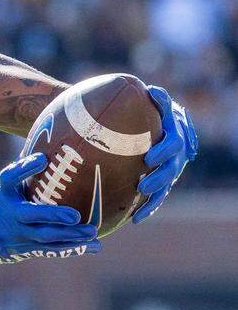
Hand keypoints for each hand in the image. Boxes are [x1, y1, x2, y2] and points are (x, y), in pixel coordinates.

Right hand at [0, 154, 100, 266]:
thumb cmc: (1, 202)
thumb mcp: (6, 186)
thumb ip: (25, 170)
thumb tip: (51, 140)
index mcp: (3, 193)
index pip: (9, 177)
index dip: (24, 168)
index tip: (42, 159)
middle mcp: (9, 213)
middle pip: (30, 215)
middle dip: (53, 215)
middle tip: (75, 215)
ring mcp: (18, 233)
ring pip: (45, 236)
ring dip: (70, 235)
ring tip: (92, 231)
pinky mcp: (28, 248)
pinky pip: (52, 250)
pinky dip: (75, 249)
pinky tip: (96, 246)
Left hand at [134, 86, 196, 223]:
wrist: (156, 126)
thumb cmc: (152, 112)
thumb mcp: (156, 103)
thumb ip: (157, 99)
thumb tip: (151, 90)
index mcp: (174, 136)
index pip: (173, 144)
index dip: (163, 151)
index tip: (148, 158)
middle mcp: (174, 156)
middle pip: (171, 170)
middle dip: (158, 178)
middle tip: (142, 184)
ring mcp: (168, 171)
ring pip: (164, 188)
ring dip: (153, 199)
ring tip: (138, 211)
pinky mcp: (160, 183)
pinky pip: (156, 198)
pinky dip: (147, 208)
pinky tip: (135, 219)